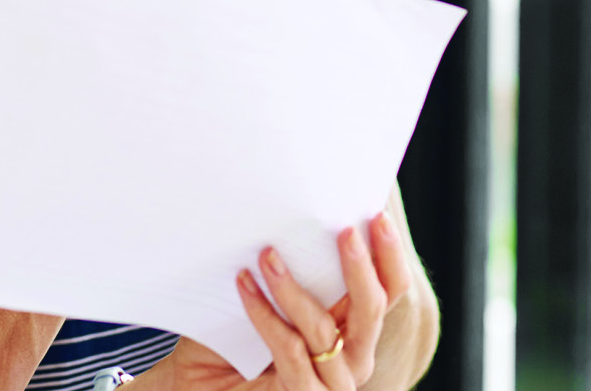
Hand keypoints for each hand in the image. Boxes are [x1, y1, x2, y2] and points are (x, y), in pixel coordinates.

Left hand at [137, 214, 412, 390]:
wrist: (201, 388)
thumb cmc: (236, 344)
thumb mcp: (273, 300)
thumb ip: (294, 273)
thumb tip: (293, 217)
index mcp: (355, 331)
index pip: (388, 292)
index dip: (388, 256)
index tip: (375, 217)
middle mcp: (354, 360)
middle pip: (373, 310)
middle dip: (361, 267)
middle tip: (345, 230)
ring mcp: (332, 383)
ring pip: (323, 328)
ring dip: (292, 287)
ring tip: (267, 254)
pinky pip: (288, 348)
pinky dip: (265, 314)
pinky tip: (244, 285)